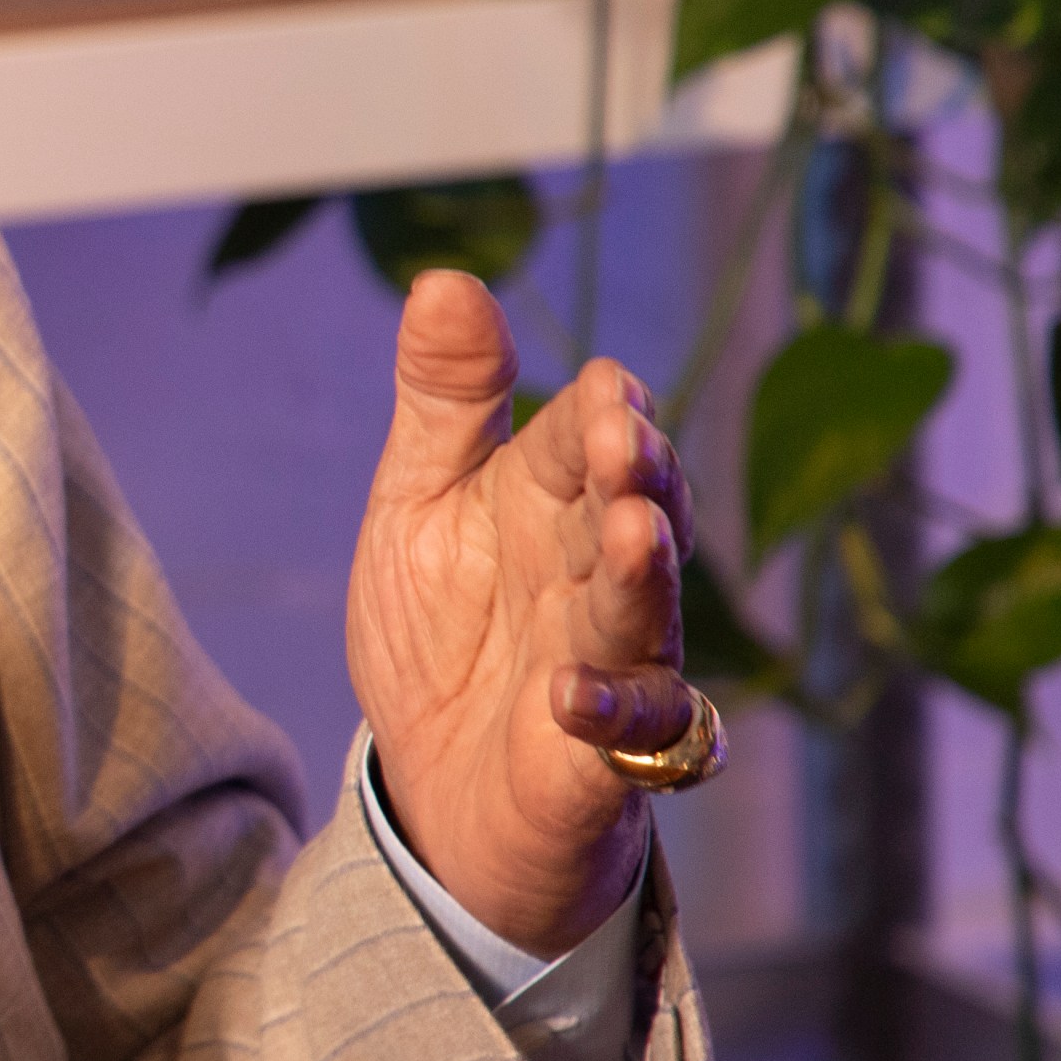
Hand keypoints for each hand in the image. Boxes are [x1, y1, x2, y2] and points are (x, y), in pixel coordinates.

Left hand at [346, 271, 697, 957]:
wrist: (438, 780)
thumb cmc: (444, 626)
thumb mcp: (418, 504)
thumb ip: (442, 402)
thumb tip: (445, 280)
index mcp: (551, 499)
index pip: (580, 442)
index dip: (596, 415)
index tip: (606, 386)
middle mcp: (596, 571)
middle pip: (629, 511)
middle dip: (634, 473)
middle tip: (626, 436)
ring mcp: (612, 661)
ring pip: (642, 611)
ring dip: (641, 572)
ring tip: (634, 531)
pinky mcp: (608, 757)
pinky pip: (633, 735)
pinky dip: (606, 713)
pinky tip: (566, 695)